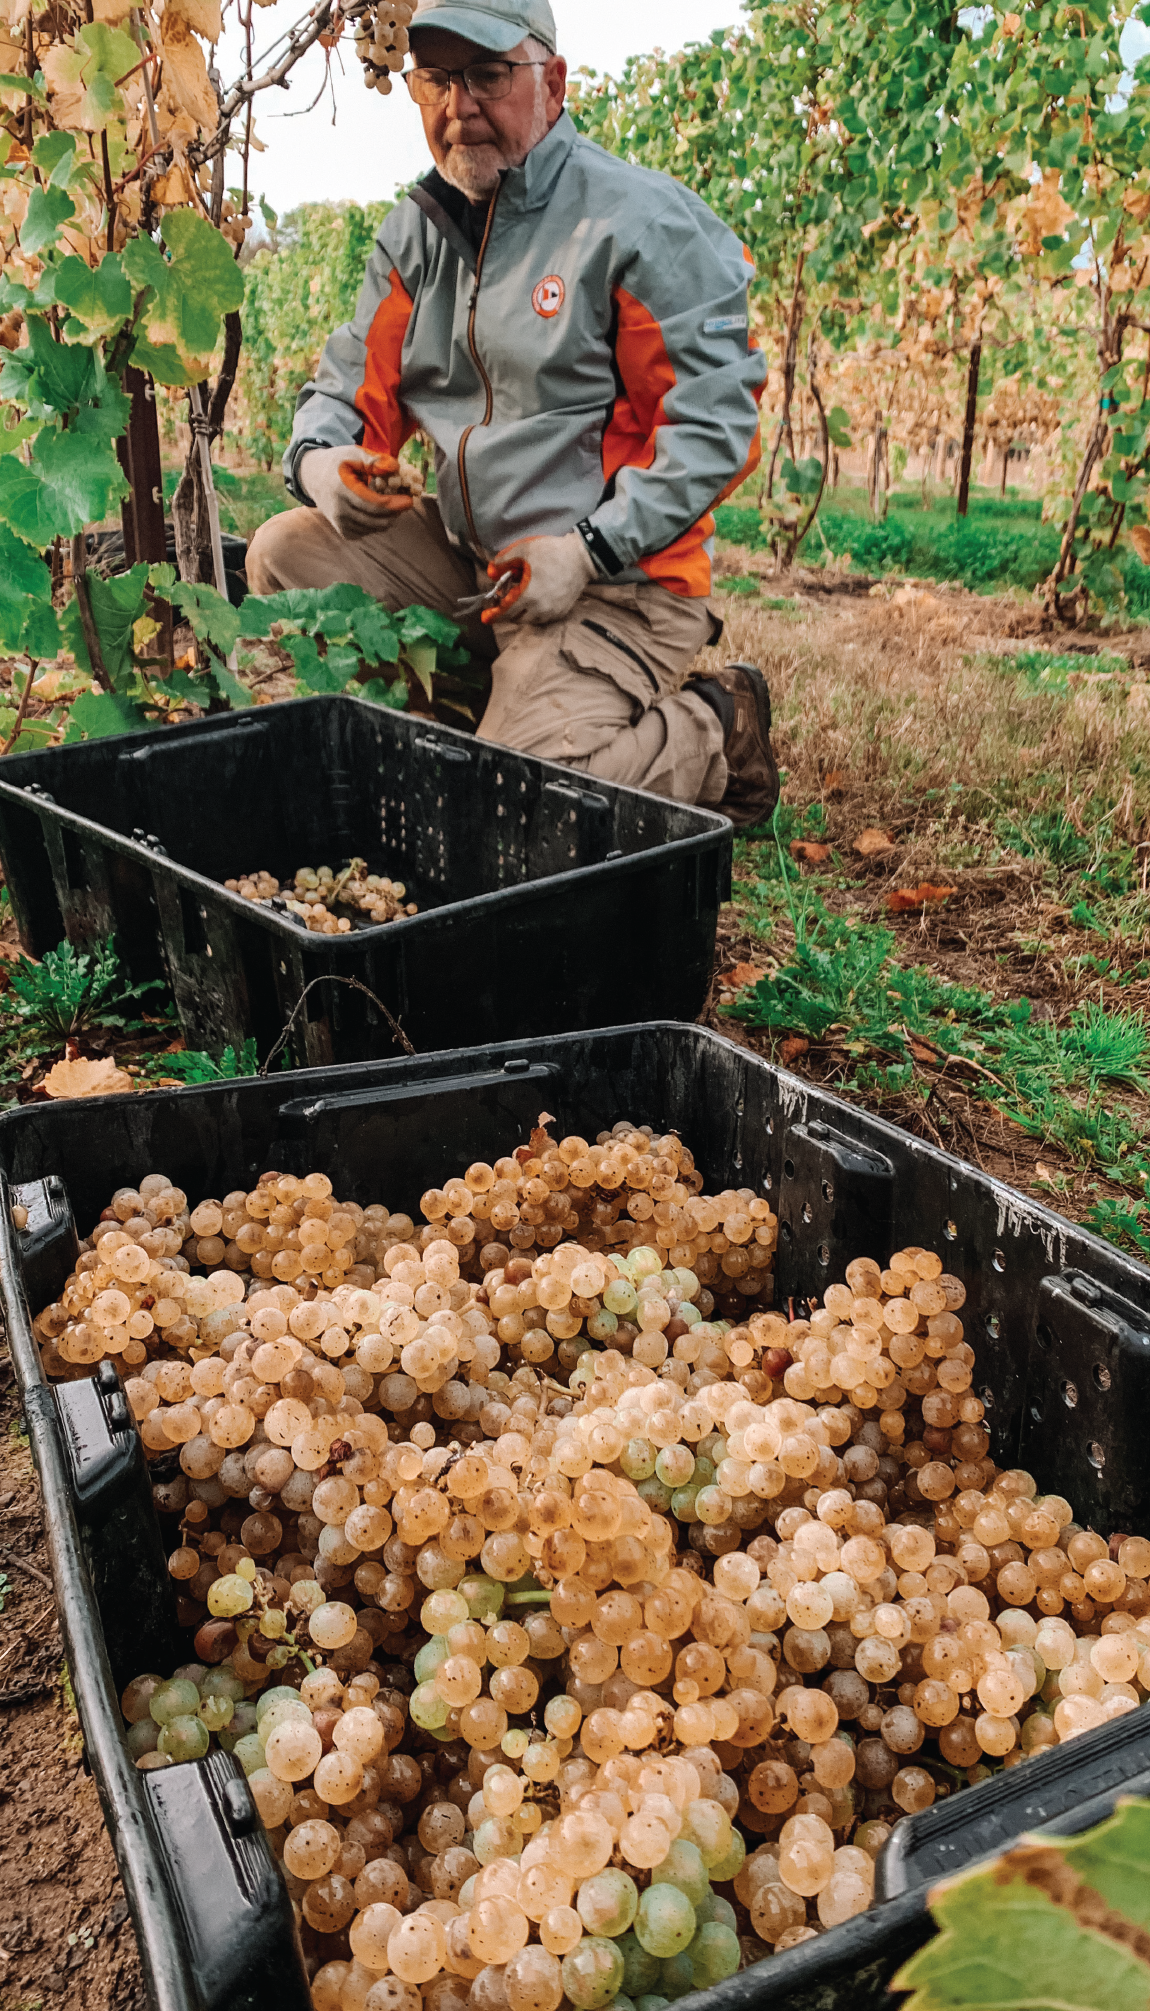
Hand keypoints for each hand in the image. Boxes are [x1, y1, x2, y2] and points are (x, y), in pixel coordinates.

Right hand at [299, 444, 415, 540]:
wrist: (313, 476)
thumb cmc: (338, 463)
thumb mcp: (354, 454)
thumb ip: (374, 460)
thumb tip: (396, 467)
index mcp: (343, 490)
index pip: (374, 505)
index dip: (395, 505)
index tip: (409, 500)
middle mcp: (339, 511)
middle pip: (376, 520)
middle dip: (395, 513)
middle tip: (404, 502)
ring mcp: (340, 523)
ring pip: (374, 528)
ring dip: (387, 518)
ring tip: (391, 504)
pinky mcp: (343, 531)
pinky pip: (367, 532)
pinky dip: (376, 524)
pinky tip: (377, 512)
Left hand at [485, 530, 595, 626]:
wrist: (581, 558)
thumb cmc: (552, 553)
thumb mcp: (523, 550)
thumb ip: (503, 562)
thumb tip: (491, 572)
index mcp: (528, 596)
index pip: (506, 613)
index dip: (494, 615)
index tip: (485, 617)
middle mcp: (540, 609)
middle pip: (517, 619)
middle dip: (508, 612)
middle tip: (504, 601)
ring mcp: (552, 612)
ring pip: (530, 620)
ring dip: (522, 613)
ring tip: (520, 599)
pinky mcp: (562, 611)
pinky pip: (543, 618)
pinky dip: (535, 613)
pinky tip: (535, 600)